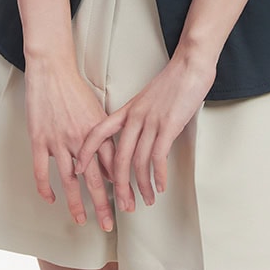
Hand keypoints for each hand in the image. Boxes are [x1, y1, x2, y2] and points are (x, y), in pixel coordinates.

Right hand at [23, 60, 118, 231]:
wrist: (52, 69)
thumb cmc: (75, 89)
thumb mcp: (96, 112)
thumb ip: (104, 138)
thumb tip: (111, 165)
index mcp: (98, 132)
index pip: (113, 167)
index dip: (120, 189)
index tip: (127, 206)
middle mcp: (80, 139)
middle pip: (94, 179)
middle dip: (103, 205)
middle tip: (109, 225)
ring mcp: (58, 140)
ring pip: (69, 180)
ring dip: (76, 203)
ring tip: (80, 220)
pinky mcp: (39, 139)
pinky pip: (41, 170)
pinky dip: (45, 188)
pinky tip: (50, 200)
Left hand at [73, 50, 216, 211]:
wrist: (189, 65)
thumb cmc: (173, 82)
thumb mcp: (147, 99)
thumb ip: (139, 117)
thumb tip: (137, 136)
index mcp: (127, 111)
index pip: (98, 133)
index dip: (86, 153)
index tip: (80, 170)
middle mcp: (135, 117)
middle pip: (118, 158)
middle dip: (120, 186)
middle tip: (124, 204)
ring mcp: (151, 121)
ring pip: (138, 161)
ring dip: (142, 186)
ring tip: (147, 199)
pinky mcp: (168, 125)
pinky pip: (158, 157)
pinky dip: (158, 176)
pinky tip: (160, 186)